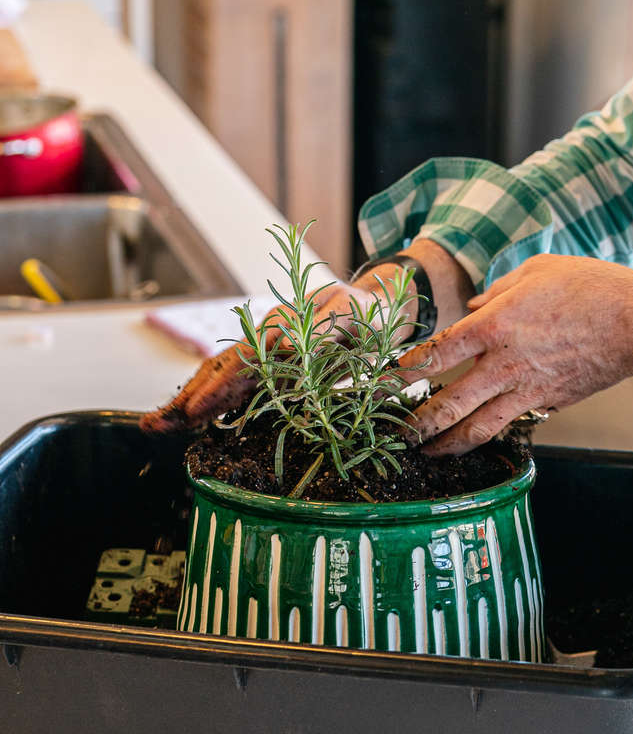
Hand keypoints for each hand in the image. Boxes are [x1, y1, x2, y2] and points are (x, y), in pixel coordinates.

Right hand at [139, 266, 414, 433]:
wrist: (376, 308)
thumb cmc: (367, 312)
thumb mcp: (351, 316)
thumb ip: (319, 332)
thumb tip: (281, 348)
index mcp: (281, 327)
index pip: (241, 362)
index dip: (217, 388)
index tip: (194, 410)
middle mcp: (266, 339)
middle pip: (219, 371)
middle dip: (188, 399)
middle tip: (154, 426)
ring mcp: (267, 353)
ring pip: (221, 379)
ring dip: (191, 402)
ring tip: (158, 425)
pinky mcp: (274, 367)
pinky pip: (238, 385)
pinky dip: (213, 401)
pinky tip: (192, 418)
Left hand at [395, 254, 632, 454]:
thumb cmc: (590, 287)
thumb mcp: (537, 271)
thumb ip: (499, 290)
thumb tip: (478, 305)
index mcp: (494, 327)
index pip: (436, 354)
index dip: (404, 369)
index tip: (384, 380)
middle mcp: (505, 364)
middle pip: (448, 404)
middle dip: (417, 424)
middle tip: (395, 436)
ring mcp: (528, 390)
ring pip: (479, 428)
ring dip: (449, 443)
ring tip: (429, 453)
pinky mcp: (550, 403)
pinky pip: (516, 421)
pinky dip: (495, 430)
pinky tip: (483, 433)